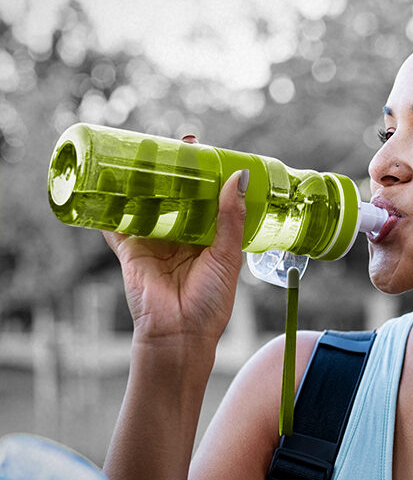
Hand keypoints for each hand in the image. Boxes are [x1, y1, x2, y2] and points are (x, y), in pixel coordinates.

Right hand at [103, 137, 247, 345]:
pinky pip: (117, 223)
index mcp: (207, 238)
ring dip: (145, 180)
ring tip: (146, 151)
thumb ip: (230, 218)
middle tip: (176, 144)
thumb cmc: (210, 303)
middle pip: (175, 196)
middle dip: (175, 171)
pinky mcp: (130, 250)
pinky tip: (107, 179)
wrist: (179, 335)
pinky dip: (110, 205)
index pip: (206, 199)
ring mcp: (154, 242)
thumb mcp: (227, 256)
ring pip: (147, 203)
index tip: (205, 151)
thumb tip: (239, 177)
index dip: (205, 176)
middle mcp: (180, 237)